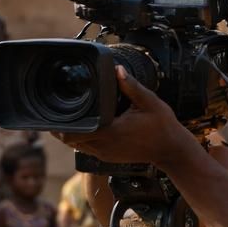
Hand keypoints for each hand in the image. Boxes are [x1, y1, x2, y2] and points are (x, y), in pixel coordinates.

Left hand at [55, 67, 199, 169]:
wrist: (172, 150)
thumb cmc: (163, 126)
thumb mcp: (150, 102)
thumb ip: (132, 86)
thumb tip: (117, 69)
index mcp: (110, 131)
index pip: (73, 133)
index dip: (61, 123)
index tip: (56, 110)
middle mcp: (104, 145)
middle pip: (69, 140)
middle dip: (62, 127)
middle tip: (58, 110)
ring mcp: (105, 154)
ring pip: (76, 145)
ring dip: (72, 133)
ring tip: (70, 117)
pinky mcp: (108, 157)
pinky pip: (86, 148)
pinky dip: (81, 138)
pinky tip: (86, 126)